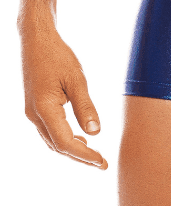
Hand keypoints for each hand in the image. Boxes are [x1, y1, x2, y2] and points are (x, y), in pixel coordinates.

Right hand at [19, 24, 107, 168]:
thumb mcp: (77, 79)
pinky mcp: (34, 108)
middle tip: (102, 164)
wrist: (36, 41)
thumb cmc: (58, 56)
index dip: (84, 155)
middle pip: (57, 146)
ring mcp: (32, 113)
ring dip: (72, 150)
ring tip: (94, 155)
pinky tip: (80, 138)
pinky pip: (49, 131)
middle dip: (80, 157)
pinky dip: (64, 138)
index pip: (65, 142)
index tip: (102, 162)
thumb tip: (96, 132)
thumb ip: (85, 106)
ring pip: (52, 141)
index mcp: (44, 108)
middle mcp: (34, 115)